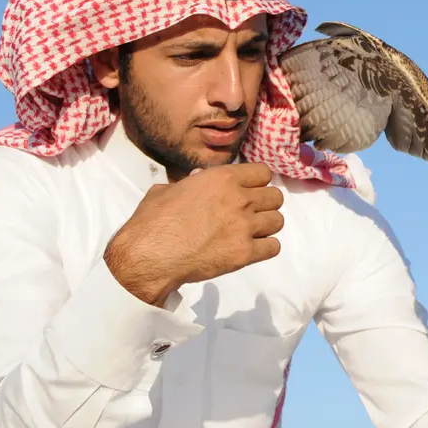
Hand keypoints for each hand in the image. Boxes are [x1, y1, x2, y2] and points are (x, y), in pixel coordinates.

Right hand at [104, 162, 284, 305]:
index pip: (264, 173)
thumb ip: (191, 183)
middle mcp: (239, 199)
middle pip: (276, 197)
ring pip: (278, 221)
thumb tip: (197, 179)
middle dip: (265, 205)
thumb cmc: (153, 221)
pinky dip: (265, 248)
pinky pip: (273, 247)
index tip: (250, 191)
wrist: (149, 255)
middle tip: (250, 214)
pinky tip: (250, 249)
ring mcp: (244, 226)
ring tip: (250, 233)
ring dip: (266, 227)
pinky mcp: (245, 253)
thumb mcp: (168, 189)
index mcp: (223, 178)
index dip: (258, 182)